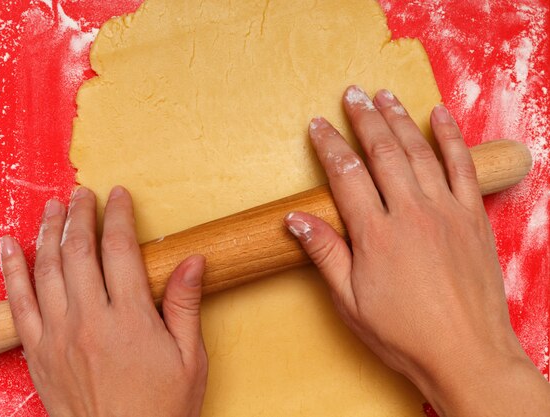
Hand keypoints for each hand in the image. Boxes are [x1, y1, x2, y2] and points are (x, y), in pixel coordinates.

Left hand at [0, 186, 207, 416]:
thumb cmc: (162, 409)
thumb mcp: (190, 359)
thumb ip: (186, 305)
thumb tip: (193, 260)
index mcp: (131, 319)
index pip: (120, 249)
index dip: (119, 216)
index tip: (118, 195)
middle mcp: (90, 320)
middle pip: (79, 251)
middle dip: (81, 214)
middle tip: (83, 193)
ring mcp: (59, 335)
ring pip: (47, 269)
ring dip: (48, 231)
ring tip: (52, 206)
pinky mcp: (39, 352)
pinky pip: (18, 303)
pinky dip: (12, 270)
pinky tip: (10, 246)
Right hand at [285, 86, 549, 415]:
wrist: (467, 355)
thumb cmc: (405, 334)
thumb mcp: (351, 302)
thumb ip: (325, 254)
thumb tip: (295, 219)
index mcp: (376, 235)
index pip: (345, 175)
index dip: (329, 145)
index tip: (318, 126)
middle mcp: (412, 214)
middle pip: (383, 152)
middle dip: (363, 119)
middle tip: (350, 95)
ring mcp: (446, 212)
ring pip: (419, 151)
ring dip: (399, 119)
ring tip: (384, 96)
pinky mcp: (472, 217)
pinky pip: (463, 166)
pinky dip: (451, 137)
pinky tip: (439, 115)